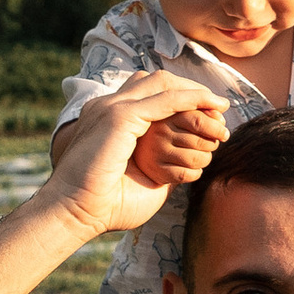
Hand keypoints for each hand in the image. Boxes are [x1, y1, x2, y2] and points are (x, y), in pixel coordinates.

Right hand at [47, 76, 229, 234]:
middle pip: (155, 81)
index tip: (203, 114)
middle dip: (188, 89)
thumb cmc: (103, 206)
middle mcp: (107, 107)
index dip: (176, 97)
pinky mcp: (120, 116)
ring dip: (195, 93)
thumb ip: (156, 163)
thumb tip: (184, 168)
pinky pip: (166, 99)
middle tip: (216, 106)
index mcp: (105, 119)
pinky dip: (192, 99)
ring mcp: (112, 108)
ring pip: (163, 84)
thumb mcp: (137, 176)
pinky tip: (211, 106)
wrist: (73, 212)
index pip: (145, 92)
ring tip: (219, 105)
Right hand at [127, 102, 226, 190]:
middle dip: (212, 144)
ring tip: (201, 155)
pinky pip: (188, 175)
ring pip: (198, 159)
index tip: (224, 132)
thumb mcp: (180, 115)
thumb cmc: (168, 131)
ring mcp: (156, 153)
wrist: (138, 154)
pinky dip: (196, 173)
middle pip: (202, 142)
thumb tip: (221, 113)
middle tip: (211, 144)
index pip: (198, 119)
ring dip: (206, 159)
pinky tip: (191, 168)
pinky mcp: (157, 172)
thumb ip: (201, 111)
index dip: (216, 127)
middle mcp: (158, 133)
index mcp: (165, 114)